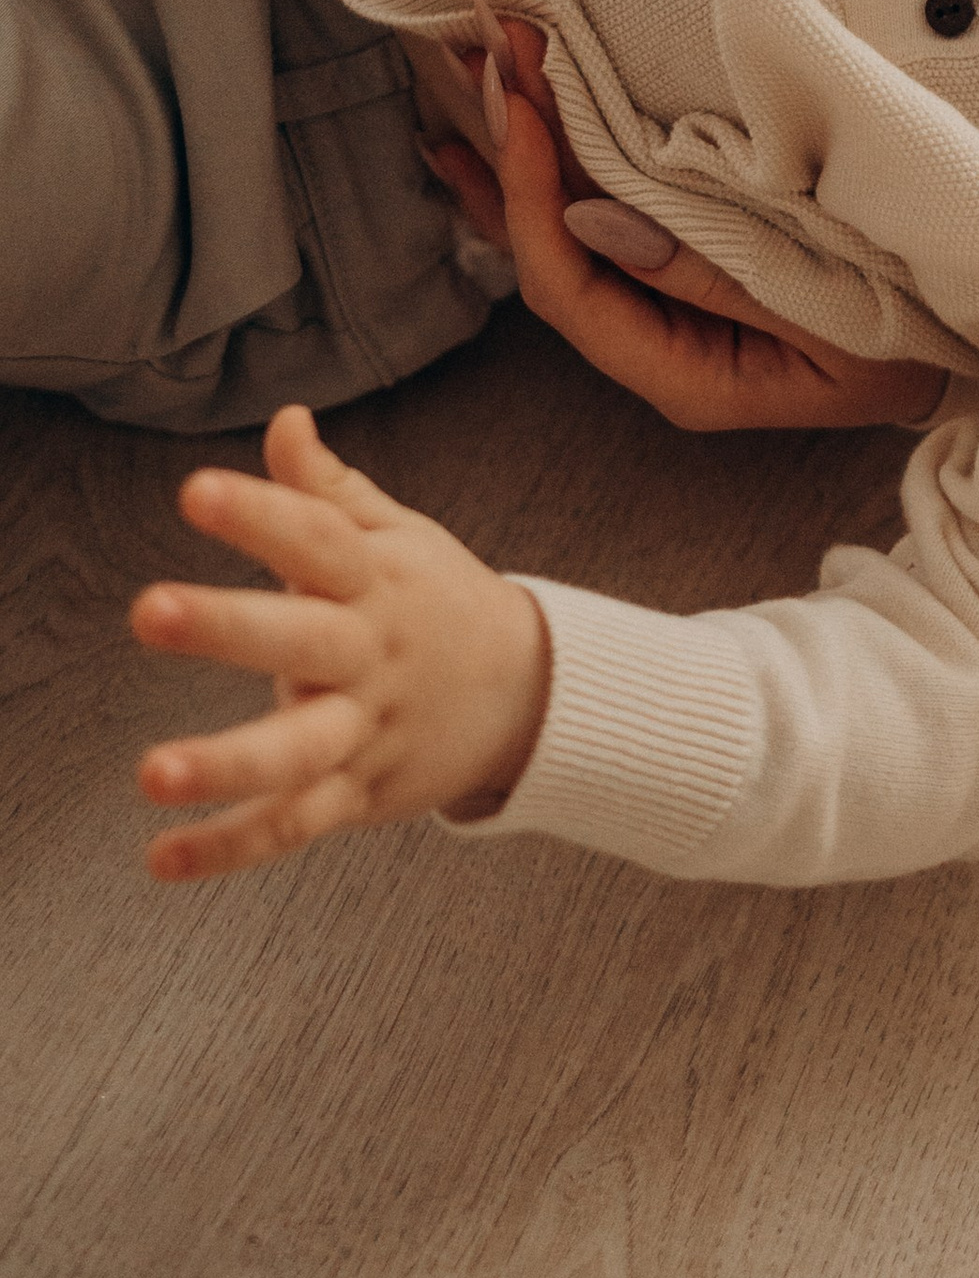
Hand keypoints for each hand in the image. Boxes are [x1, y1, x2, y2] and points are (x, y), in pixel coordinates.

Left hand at [131, 401, 551, 879]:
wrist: (529, 692)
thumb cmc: (437, 600)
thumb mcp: (396, 536)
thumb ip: (328, 489)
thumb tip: (284, 419)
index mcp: (375, 580)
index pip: (315, 538)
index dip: (258, 514)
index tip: (195, 492)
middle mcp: (369, 654)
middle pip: (299, 639)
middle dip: (227, 626)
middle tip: (149, 609)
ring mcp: (367, 729)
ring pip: (298, 751)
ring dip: (227, 764)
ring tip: (150, 772)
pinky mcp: (360, 792)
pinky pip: (294, 824)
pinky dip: (231, 846)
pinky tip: (162, 858)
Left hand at [426, 14, 946, 436]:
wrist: (970, 353)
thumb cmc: (913, 337)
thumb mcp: (829, 314)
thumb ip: (712, 274)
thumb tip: (591, 220)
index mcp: (683, 376)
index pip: (570, 288)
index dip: (532, 194)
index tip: (523, 100)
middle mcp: (655, 351)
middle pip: (548, 254)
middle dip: (511, 150)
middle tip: (481, 51)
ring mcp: (662, 319)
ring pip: (560, 235)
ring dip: (518, 151)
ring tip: (468, 71)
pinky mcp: (679, 282)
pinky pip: (593, 225)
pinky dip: (550, 168)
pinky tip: (504, 129)